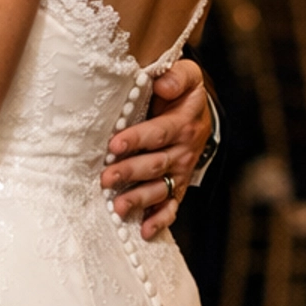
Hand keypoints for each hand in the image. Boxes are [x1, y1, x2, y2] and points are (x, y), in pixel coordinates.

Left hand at [100, 54, 212, 240]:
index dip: (137, 139)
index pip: (159, 132)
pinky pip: (172, 205)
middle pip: (156, 163)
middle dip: (130, 172)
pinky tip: (145, 230)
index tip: (114, 145)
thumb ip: (177, 75)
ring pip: (161, 188)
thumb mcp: (187, 75)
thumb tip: (162, 83)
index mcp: (183, 121)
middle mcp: (184, 149)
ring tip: (118, 206)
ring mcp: (181, 169)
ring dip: (140, 198)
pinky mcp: (178, 185)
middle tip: (106, 178)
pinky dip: (159, 220)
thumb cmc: (182, 92)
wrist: (199, 113)